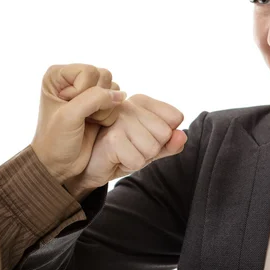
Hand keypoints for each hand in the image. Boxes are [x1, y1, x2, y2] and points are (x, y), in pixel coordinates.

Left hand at [31, 64, 125, 183]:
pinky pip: (117, 101)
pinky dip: (110, 115)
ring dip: (105, 109)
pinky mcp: (99, 104)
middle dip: (98, 100)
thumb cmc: (56, 140)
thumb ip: (94, 99)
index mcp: (58, 75)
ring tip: (88, 121)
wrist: (58, 163)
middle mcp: (73, 79)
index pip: (89, 71)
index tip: (69, 110)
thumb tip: (120, 95)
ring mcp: (88, 91)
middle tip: (82, 116)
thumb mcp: (70, 116)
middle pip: (104, 76)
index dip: (84, 92)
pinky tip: (95, 124)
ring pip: (113, 88)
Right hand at [64, 94, 187, 198]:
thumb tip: (182, 136)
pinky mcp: (112, 138)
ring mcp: (119, 119)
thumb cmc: (120, 153)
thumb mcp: (150, 149)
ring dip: (140, 157)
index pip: (174, 117)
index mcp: (140, 101)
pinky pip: (139, 160)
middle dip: (152, 149)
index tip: (143, 137)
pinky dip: (129, 164)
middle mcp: (129, 104)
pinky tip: (115, 157)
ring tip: (122, 152)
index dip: (163, 136)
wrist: (87, 168)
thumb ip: (169, 143)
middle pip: (165, 134)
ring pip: (153, 148)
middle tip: (131, 147)